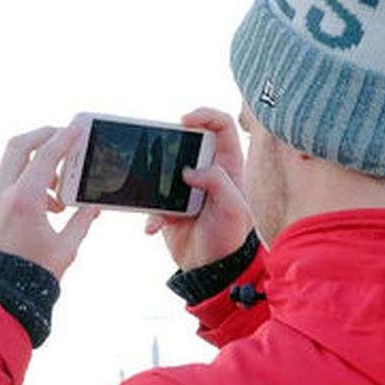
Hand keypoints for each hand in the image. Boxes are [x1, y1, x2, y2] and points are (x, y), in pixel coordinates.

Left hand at [0, 125, 98, 278]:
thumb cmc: (29, 279)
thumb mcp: (65, 249)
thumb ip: (82, 221)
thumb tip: (93, 205)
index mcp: (23, 200)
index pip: (46, 154)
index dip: (66, 137)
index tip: (79, 127)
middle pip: (20, 145)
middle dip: (44, 136)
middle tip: (64, 139)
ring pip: (10, 164)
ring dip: (36, 166)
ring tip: (59, 197)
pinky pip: (3, 183)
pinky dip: (23, 182)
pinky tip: (42, 208)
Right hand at [143, 107, 253, 269]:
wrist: (211, 269)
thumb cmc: (230, 238)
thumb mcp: (234, 209)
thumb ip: (217, 182)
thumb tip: (189, 171)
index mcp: (227, 165)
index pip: (221, 127)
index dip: (205, 115)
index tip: (184, 120)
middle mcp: (206, 172)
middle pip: (185, 142)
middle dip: (169, 144)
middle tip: (157, 149)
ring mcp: (185, 188)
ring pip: (163, 169)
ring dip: (153, 180)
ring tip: (152, 196)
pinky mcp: (168, 206)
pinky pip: (152, 203)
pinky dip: (150, 216)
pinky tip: (152, 228)